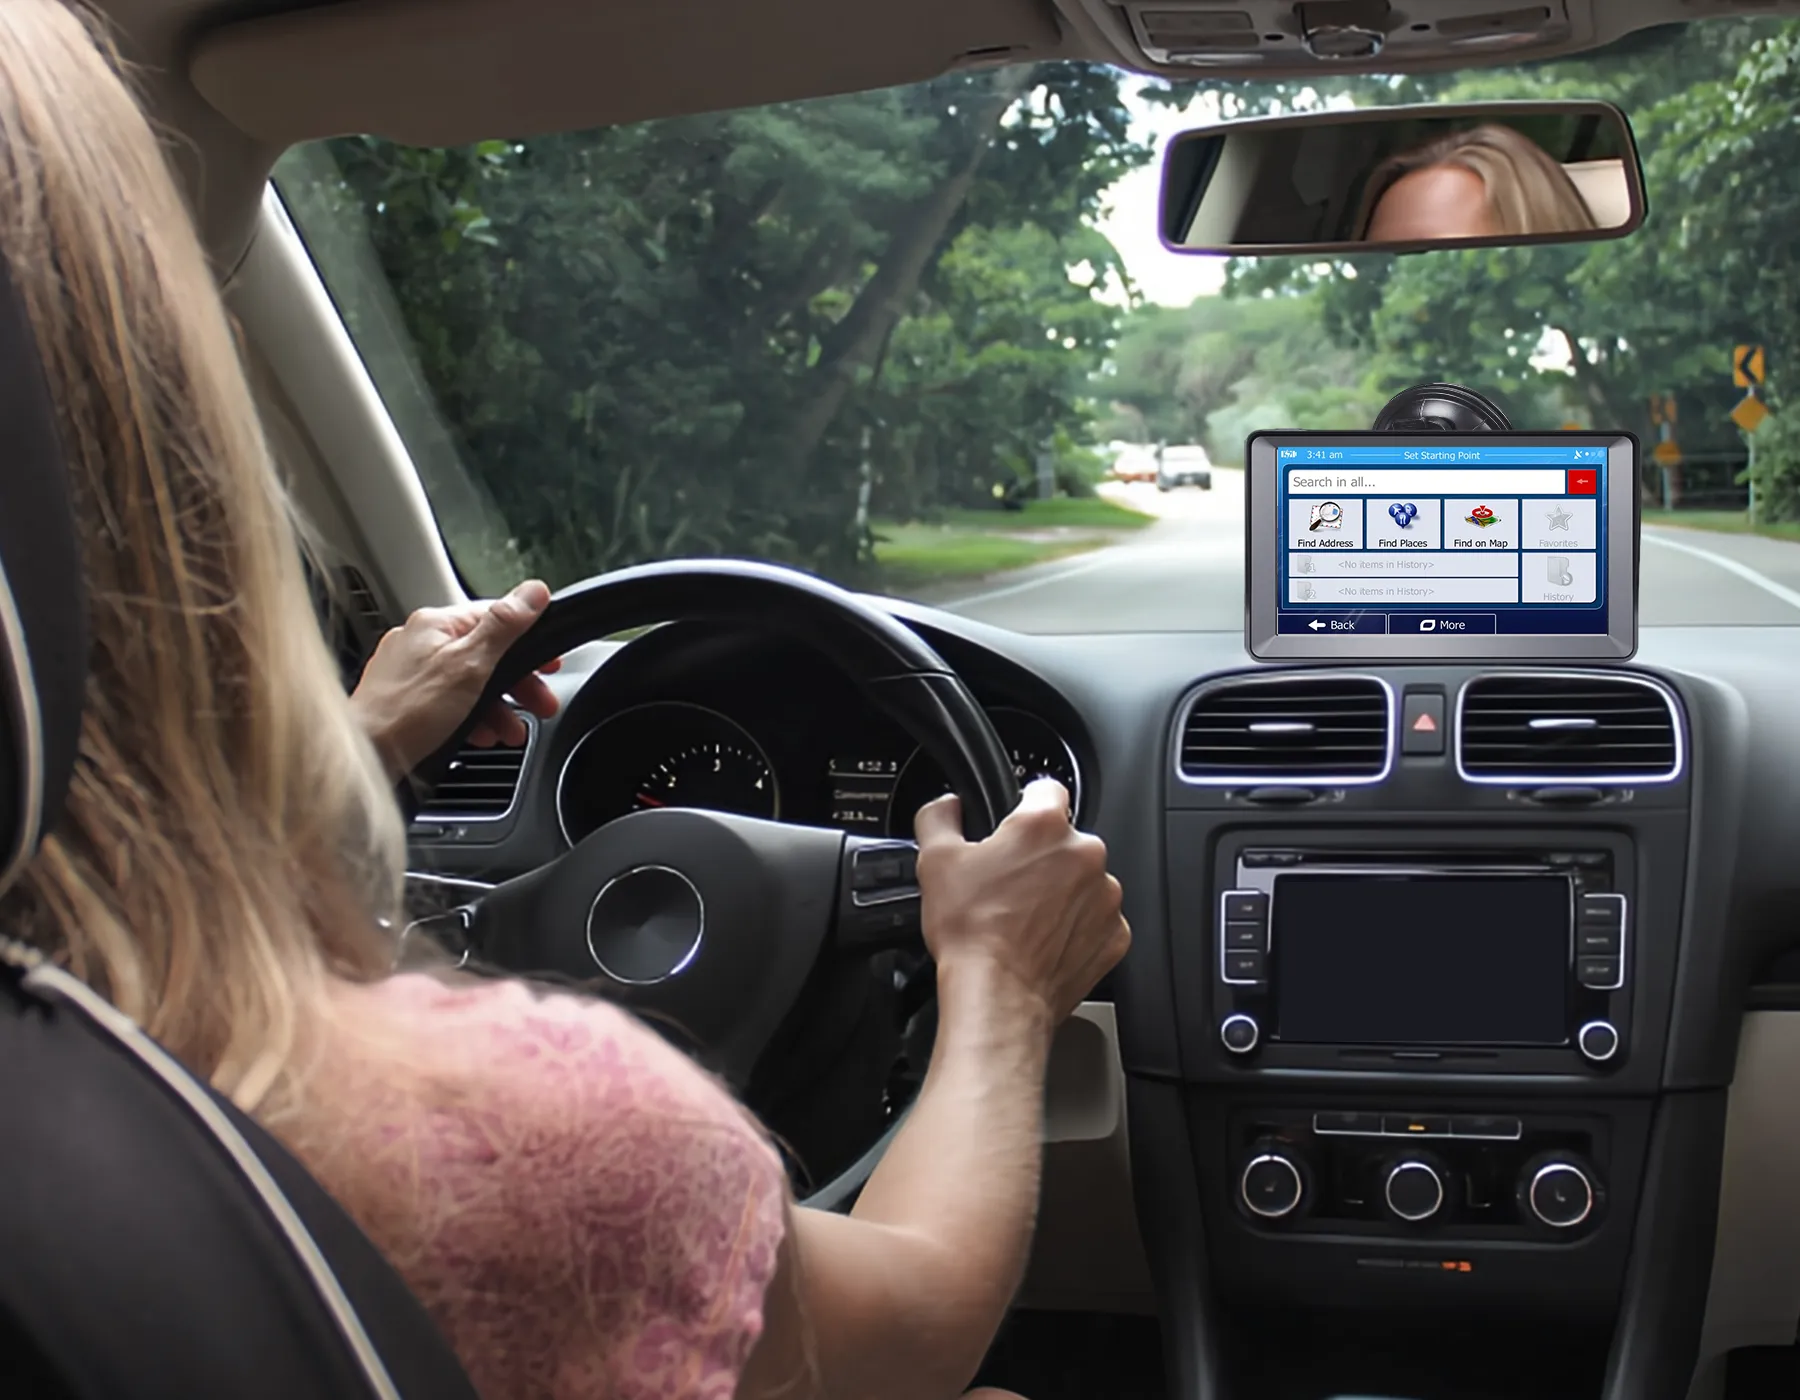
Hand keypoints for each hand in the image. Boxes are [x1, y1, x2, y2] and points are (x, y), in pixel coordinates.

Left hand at [349, 580, 561, 780]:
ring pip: (468, 681)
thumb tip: (534, 591)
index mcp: (435, 624)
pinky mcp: (404, 700)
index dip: (529, 641)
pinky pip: (449, 701)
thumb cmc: (409, 712)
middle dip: (518, 682)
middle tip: (541, 703)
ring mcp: (408, 671)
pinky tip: (481, 735)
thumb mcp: (470, 665)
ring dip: (498, 706)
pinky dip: (471, 717)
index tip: (550, 662)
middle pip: (485, 653)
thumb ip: (505, 626)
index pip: (495, 618)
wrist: (366, 756)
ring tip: (512, 730)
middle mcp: (418, 641)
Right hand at [913, 778, 1128, 1025]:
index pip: (1046, 788)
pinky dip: (1075, 927)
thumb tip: (947, 806)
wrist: (998, 997)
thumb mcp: (936, 861)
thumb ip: (940, 817)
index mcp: (1044, 826)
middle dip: (1040, 856)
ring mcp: (1106, 897)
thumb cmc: (972, 932)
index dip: (1024, 805)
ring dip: (1061, 891)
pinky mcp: (1115, 935)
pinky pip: (1096, 919)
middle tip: (1008, 884)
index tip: (1013, 825)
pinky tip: (1043, 941)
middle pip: (1064, 839)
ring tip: (1024, 918)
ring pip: (1083, 880)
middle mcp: (1085, 855)